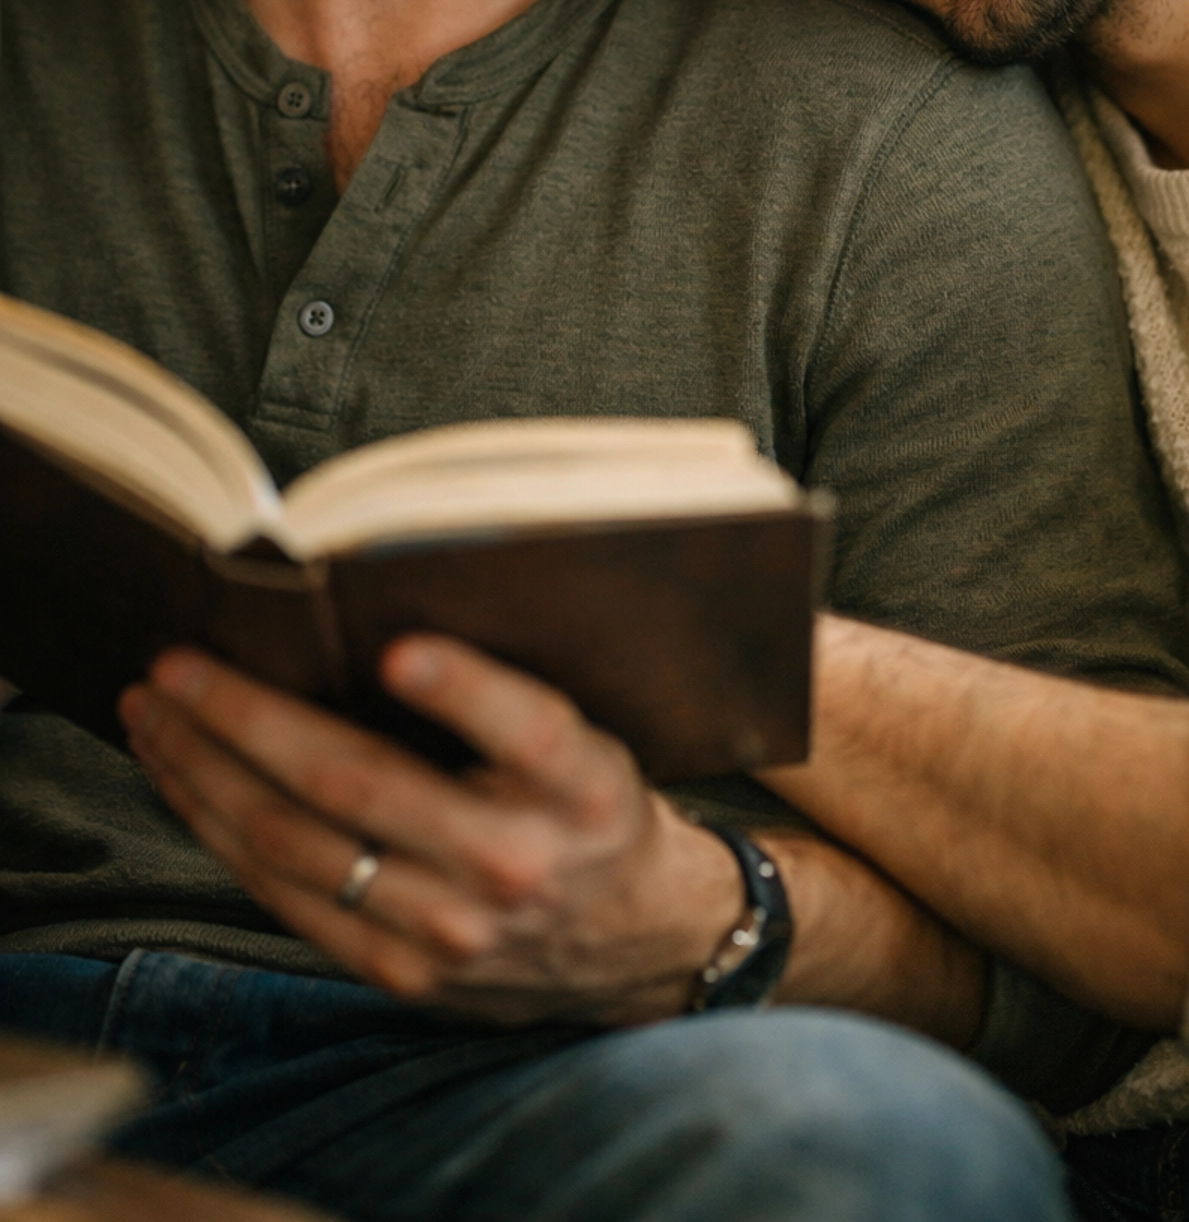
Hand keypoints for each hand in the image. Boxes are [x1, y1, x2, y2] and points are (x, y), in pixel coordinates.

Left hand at [119, 637, 742, 1024]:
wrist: (630, 939)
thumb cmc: (588, 806)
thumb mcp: (590, 738)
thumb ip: (504, 700)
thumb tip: (370, 618)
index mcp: (582, 789)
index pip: (528, 732)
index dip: (462, 689)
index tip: (397, 650)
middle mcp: (518, 863)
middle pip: (362, 789)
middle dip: (249, 719)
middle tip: (179, 665)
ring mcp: (454, 931)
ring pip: (299, 849)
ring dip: (208, 774)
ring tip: (155, 715)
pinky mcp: (406, 973)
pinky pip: (289, 900)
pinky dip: (223, 835)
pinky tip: (187, 784)